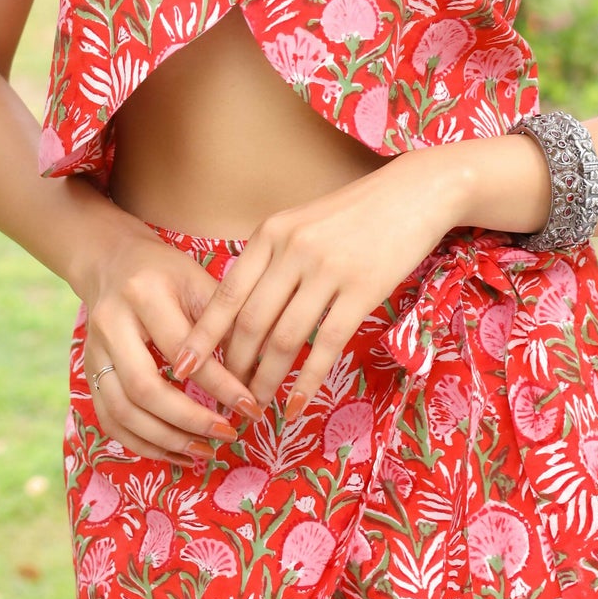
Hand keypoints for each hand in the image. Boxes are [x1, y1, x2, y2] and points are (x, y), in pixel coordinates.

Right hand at [76, 220, 268, 467]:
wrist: (113, 262)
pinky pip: (110, 421)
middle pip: (144, 388)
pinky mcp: (87, 372)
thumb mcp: (197, 280)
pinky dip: (143, 445)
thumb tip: (257, 372)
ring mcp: (94, 351)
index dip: (218, 383)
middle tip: (228, 434)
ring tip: (206, 452)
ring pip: (123, 412)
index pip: (182, 349)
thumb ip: (222, 323)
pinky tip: (176, 453)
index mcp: (144, 294)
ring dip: (166, 440)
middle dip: (189, 420)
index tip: (250, 406)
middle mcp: (111, 324)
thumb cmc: (166, 272)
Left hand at [168, 150, 463, 424]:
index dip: (203, 335)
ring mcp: (327, 270)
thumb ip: (270, 259)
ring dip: (266, 380)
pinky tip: (297, 403)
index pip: (226, 293)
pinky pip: (326, 344)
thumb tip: (239, 312)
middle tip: (227, 397)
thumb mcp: (301, 223)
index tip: (183, 367)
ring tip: (256, 405)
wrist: (413, 192)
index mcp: (271, 232)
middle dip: (233, 367)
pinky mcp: (362, 290)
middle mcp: (293, 249)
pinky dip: (307, 380)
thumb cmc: (354, 213)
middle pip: (250, 322)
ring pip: (284, 339)